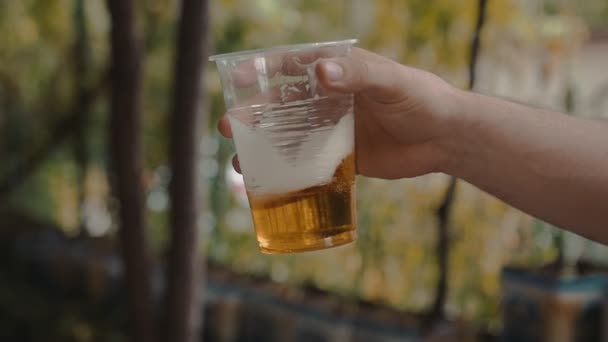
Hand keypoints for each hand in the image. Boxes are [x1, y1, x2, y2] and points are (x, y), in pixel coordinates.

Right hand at [218, 48, 458, 178]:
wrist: (445, 137)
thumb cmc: (421, 99)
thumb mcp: (391, 82)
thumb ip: (358, 76)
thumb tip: (320, 73)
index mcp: (338, 73)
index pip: (293, 66)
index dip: (262, 70)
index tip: (236, 79)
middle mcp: (330, 99)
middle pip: (282, 106)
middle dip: (253, 116)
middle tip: (228, 127)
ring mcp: (334, 129)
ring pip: (290, 137)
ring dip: (263, 147)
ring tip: (240, 162)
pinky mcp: (343, 157)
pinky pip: (309, 163)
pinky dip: (288, 171)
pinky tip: (269, 181)